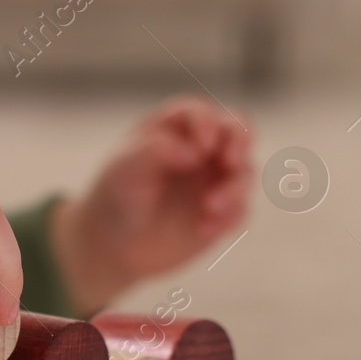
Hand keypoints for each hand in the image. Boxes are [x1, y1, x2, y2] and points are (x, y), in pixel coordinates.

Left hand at [51, 96, 250, 314]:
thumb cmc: (116, 197)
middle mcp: (201, 149)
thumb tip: (192, 150)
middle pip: (236, 131)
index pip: (200, 114)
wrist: (115, 245)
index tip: (202, 146)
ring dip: (235, 188)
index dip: (207, 124)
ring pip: (244, 172)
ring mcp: (215, 180)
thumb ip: (153, 151)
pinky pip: (240, 210)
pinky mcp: (222, 212)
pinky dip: (230, 218)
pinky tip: (205, 229)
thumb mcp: (124, 170)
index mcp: (174, 129)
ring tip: (210, 207)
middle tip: (232, 161)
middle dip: (241, 142)